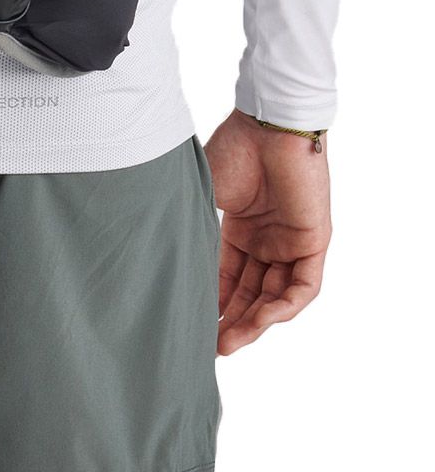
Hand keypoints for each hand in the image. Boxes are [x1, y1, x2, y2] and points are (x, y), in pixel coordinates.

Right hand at [204, 108, 330, 355]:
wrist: (266, 125)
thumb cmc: (231, 151)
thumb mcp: (203, 199)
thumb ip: (192, 232)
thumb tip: (158, 263)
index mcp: (241, 227)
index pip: (227, 275)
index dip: (212, 301)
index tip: (192, 325)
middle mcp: (267, 238)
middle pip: (252, 291)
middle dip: (232, 321)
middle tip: (210, 346)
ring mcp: (291, 240)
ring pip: (277, 295)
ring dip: (255, 321)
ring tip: (229, 342)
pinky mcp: (314, 240)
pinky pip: (304, 286)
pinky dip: (284, 306)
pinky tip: (262, 320)